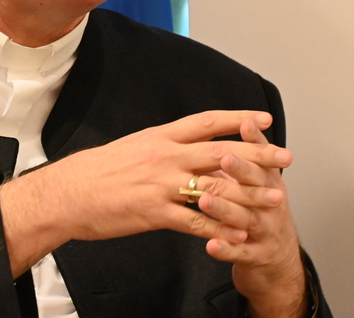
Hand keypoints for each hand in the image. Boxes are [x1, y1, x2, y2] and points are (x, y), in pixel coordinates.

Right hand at [0, 110, 291, 277]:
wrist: (67, 192)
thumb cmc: (95, 171)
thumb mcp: (132, 147)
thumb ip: (161, 147)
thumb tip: (181, 145)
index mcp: (160, 137)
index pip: (207, 122)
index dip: (238, 119)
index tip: (263, 119)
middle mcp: (165, 156)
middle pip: (222, 152)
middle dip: (258, 155)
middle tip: (286, 159)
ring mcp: (162, 185)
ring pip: (216, 188)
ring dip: (250, 195)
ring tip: (276, 199)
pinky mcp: (155, 213)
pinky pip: (196, 223)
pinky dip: (221, 230)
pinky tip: (240, 234)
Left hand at [194, 117, 307, 317]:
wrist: (278, 261)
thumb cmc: (260, 212)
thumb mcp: (258, 182)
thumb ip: (245, 157)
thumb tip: (232, 121)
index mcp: (269, 181)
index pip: (263, 155)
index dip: (255, 140)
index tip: (244, 124)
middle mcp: (272, 202)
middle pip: (258, 184)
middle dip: (241, 170)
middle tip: (224, 159)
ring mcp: (266, 231)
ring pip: (247, 218)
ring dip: (226, 209)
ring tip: (205, 200)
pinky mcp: (257, 256)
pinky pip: (241, 252)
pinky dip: (226, 248)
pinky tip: (211, 245)